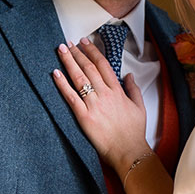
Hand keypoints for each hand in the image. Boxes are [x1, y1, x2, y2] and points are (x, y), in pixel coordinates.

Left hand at [53, 37, 148, 174]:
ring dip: (69, 62)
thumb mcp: (139, 107)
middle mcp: (105, 94)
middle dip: (77, 53)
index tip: (85, 43)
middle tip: (68, 43)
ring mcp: (94, 105)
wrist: (128, 151)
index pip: (103, 65)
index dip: (92, 51)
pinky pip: (71, 97)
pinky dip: (62, 84)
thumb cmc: (133, 132)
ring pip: (79, 78)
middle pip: (89, 68)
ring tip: (61, 50)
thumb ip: (134, 89)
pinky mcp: (84, 117)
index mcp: (117, 91)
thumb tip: (129, 75)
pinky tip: (55, 73)